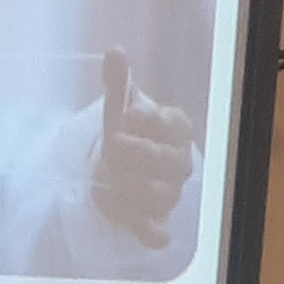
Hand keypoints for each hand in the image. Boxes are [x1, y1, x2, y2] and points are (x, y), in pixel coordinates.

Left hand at [92, 50, 195, 245]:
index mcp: (176, 130)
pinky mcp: (154, 222)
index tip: (126, 119)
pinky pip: (158, 232)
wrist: (122, 172)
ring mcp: (169, 194)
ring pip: (155, 194)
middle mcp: (179, 162)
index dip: (147, 122)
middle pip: (161, 160)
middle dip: (128, 156)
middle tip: (107, 152)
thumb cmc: (128, 135)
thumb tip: (114, 51)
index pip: (171, 123)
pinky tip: (139, 225)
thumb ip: (118, 82)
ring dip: (125, 187)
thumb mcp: (120, 108)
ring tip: (104, 180)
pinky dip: (149, 231)